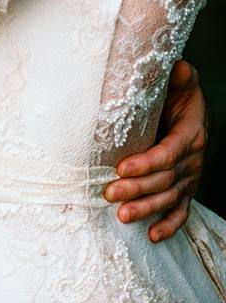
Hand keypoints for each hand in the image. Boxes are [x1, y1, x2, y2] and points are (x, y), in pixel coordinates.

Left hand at [103, 60, 207, 242]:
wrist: (193, 113)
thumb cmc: (179, 97)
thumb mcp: (182, 84)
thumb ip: (181, 78)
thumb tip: (178, 66)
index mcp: (191, 134)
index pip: (168, 153)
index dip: (145, 163)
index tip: (121, 167)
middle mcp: (193, 160)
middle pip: (165, 179)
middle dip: (137, 189)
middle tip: (109, 192)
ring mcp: (190, 178)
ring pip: (169, 198)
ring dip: (146, 209)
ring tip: (122, 216)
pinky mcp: (186, 190)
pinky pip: (180, 211)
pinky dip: (169, 225)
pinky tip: (152, 236)